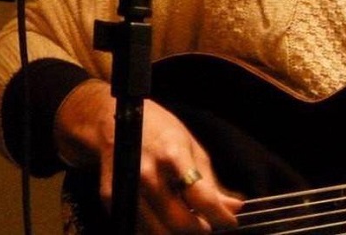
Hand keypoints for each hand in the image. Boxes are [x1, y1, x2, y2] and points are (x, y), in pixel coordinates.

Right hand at [55, 80, 243, 233]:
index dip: (219, 216)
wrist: (112, 121)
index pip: (201, 197)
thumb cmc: (158, 130)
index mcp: (173, 155)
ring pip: (159, 231)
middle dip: (200, 228)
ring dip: (178, 231)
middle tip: (208, 224)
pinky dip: (157, 227)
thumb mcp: (190, 147)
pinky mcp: (111, 199)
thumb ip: (210, 181)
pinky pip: (139, 227)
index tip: (230, 222)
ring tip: (189, 219)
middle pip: (180, 222)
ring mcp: (128, 188)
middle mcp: (148, 174)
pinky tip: (166, 216)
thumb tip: (234, 207)